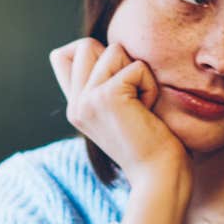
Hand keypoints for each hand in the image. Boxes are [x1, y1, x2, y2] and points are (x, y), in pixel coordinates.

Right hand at [49, 38, 190, 223]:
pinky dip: (150, 86)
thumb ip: (108, 85)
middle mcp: (76, 104)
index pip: (62, 56)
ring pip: (113, 49)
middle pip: (85, 45)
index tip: (119, 83)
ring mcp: (86, 100)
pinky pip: (136, 67)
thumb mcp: (123, 113)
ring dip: (138, 73)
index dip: (92, 54)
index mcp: (77, 108)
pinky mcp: (106, 97)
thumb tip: (114, 50)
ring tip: (142, 106)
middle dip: (119, 61)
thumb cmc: (155, 146)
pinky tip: (149, 112)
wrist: (160, 178)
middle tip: (134, 97)